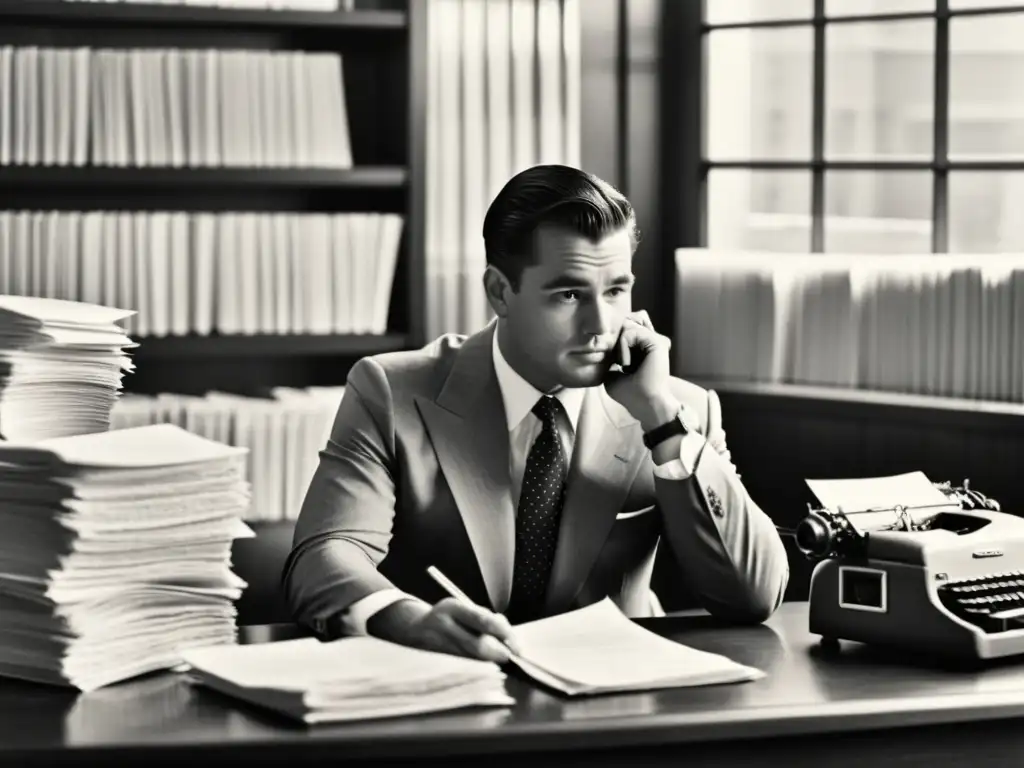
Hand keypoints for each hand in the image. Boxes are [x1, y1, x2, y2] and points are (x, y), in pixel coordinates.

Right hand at [367, 597, 519, 663]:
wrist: (412, 629)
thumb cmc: (448, 618)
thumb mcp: (463, 609)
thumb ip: (484, 619)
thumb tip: (508, 637)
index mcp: (452, 607)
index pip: (482, 620)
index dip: (502, 633)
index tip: (515, 644)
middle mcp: (443, 625)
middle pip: (476, 645)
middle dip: (498, 654)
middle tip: (510, 658)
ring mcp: (437, 645)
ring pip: (471, 660)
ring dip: (489, 663)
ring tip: (499, 662)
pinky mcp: (435, 662)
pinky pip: (463, 667)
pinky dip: (477, 668)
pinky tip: (484, 667)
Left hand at [603, 311, 676, 429]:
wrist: (646, 405)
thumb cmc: (630, 394)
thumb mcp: (612, 373)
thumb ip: (611, 356)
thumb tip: (605, 341)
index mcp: (643, 348)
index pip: (626, 327)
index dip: (614, 336)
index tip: (615, 359)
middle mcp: (651, 341)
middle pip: (628, 321)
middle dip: (616, 337)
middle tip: (620, 362)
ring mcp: (655, 340)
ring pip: (627, 326)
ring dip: (619, 346)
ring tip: (625, 364)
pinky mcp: (657, 342)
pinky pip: (630, 332)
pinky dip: (622, 347)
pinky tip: (626, 363)